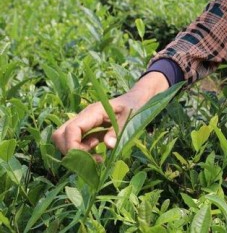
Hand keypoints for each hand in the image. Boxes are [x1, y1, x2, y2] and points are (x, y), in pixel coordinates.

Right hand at [52, 72, 168, 159]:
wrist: (136, 98)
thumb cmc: (134, 105)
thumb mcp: (130, 117)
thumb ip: (118, 131)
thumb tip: (108, 145)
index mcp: (94, 112)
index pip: (71, 129)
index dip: (73, 146)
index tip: (87, 158)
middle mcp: (84, 117)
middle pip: (60, 135)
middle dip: (70, 151)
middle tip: (91, 158)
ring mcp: (84, 122)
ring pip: (65, 139)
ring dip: (77, 152)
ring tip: (98, 156)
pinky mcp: (87, 129)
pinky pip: (77, 141)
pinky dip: (83, 150)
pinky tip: (99, 153)